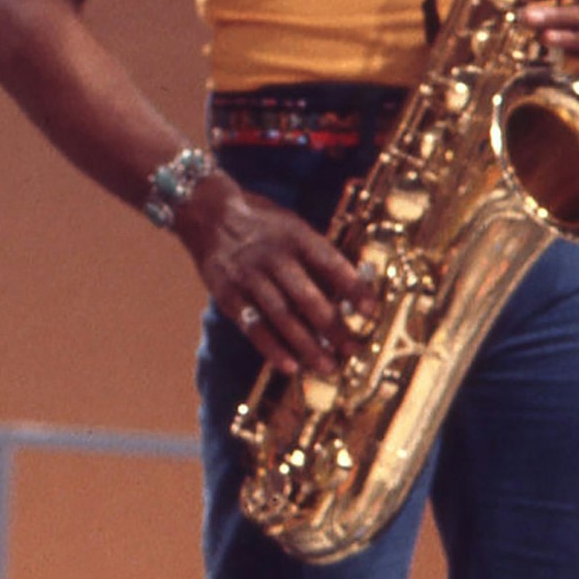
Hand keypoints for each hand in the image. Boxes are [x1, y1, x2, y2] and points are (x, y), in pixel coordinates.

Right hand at [175, 177, 371, 377]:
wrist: (206, 212)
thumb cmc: (261, 223)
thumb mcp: (293, 226)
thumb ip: (318, 255)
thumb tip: (354, 289)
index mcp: (295, 236)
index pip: (330, 263)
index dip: (353, 289)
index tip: (371, 313)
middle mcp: (271, 256)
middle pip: (307, 297)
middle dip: (333, 327)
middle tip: (352, 350)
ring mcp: (247, 276)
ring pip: (281, 316)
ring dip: (307, 345)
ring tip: (328, 366)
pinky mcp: (226, 294)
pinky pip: (252, 325)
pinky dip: (271, 348)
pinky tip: (290, 365)